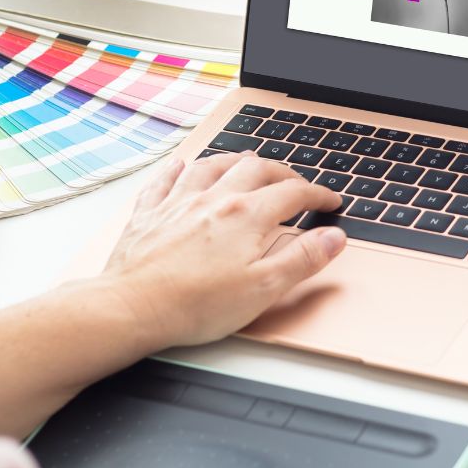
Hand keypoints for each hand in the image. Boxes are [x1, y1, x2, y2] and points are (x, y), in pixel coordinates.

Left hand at [100, 152, 345, 347]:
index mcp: (247, 216)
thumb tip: (334, 238)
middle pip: (256, 169)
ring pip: (212, 165)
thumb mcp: (264, 288)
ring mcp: (180, 202)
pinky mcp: (150, 213)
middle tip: (295, 183)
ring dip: (235, 160)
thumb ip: (303, 259)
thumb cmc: (196, 304)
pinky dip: (177, 169)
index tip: (330, 201)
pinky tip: (181, 165)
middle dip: (282, 172)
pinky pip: (165, 180)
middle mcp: (216, 199)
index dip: (318, 195)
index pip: (294, 194)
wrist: (133, 307)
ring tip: (247, 160)